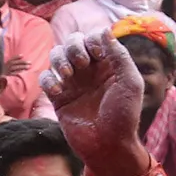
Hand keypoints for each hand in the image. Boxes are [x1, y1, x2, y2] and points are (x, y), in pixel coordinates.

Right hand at [42, 35, 147, 168]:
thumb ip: (119, 55)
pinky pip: (46, 78)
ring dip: (59, 59)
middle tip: (82, 64)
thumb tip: (104, 29)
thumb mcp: (129, 82)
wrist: (108, 146)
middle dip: (74, 47)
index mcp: (108, 64)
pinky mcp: (58, 97)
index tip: (98, 54)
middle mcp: (89, 70)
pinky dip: (48, 80)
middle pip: (73, 42)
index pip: (94, 38)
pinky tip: (58, 91)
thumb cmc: (123, 115)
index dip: (93, 40)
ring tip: (68, 75)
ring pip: (56, 56)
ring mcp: (73, 83)